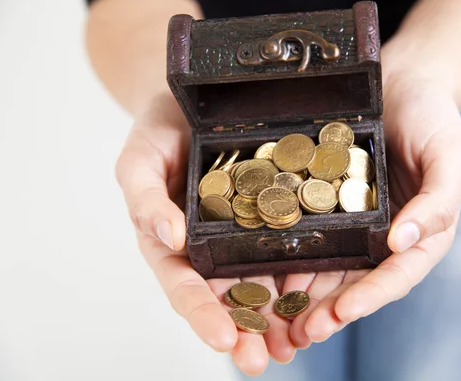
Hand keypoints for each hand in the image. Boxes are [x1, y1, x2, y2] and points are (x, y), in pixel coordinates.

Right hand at [115, 94, 295, 375]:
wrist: (193, 104)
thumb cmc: (158, 132)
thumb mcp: (140, 160)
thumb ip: (144, 197)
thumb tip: (167, 236)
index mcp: (174, 243)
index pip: (186, 287)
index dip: (203, 315)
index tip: (224, 340)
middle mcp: (210, 247)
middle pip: (228, 298)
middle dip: (246, 331)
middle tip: (264, 360)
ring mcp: (244, 235)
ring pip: (262, 282)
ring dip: (278, 317)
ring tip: (297, 344)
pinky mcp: (275, 218)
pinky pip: (289, 248)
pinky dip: (303, 276)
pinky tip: (320, 297)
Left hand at [285, 76, 460, 346]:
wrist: (403, 81)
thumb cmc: (434, 116)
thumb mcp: (450, 155)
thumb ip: (439, 200)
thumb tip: (406, 242)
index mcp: (423, 232)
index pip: (397, 275)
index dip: (370, 297)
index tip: (341, 314)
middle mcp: (389, 234)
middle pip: (359, 281)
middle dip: (331, 309)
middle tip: (303, 332)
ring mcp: (359, 220)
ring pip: (332, 266)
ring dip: (307, 293)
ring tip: (279, 314)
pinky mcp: (332, 202)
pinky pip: (313, 234)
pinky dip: (295, 255)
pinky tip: (270, 270)